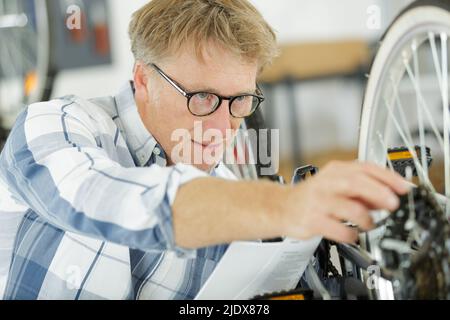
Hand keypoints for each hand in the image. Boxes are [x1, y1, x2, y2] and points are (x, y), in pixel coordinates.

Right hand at [279, 161, 410, 242]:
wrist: (281, 207)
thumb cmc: (311, 196)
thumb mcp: (336, 185)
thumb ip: (362, 191)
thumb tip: (388, 197)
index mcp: (335, 171)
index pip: (364, 168)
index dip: (387, 177)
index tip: (404, 188)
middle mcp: (326, 183)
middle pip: (356, 182)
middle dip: (379, 193)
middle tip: (393, 204)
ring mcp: (318, 201)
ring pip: (348, 206)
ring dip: (366, 218)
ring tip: (369, 224)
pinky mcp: (311, 219)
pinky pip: (337, 228)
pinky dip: (350, 234)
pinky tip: (352, 235)